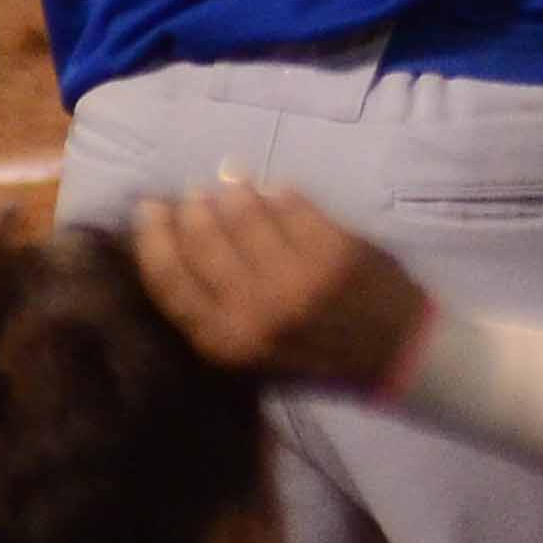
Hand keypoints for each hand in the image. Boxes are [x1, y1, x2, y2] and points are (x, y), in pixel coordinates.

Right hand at [134, 178, 431, 390]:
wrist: (392, 353)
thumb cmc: (315, 354)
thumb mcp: (249, 352)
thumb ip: (212, 307)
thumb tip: (177, 238)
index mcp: (226, 340)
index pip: (168, 279)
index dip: (153, 238)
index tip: (150, 210)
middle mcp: (253, 309)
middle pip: (200, 239)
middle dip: (190, 209)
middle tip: (193, 196)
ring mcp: (293, 276)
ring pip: (242, 213)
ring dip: (233, 193)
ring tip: (231, 187)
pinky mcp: (330, 249)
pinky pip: (289, 203)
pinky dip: (279, 194)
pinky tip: (275, 192)